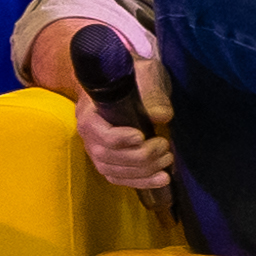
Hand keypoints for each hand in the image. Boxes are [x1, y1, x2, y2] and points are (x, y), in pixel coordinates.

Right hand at [72, 45, 175, 196]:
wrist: (126, 86)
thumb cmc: (133, 77)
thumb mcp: (144, 74)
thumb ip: (152, 93)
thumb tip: (162, 117)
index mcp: (89, 113)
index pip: (97, 133)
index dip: (118, 138)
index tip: (141, 135)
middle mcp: (88, 136)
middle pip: (106, 156)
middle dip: (139, 156)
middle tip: (164, 144)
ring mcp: (97, 152)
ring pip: (114, 171)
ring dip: (144, 170)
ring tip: (167, 158)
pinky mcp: (109, 163)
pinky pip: (120, 179)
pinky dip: (141, 182)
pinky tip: (162, 178)